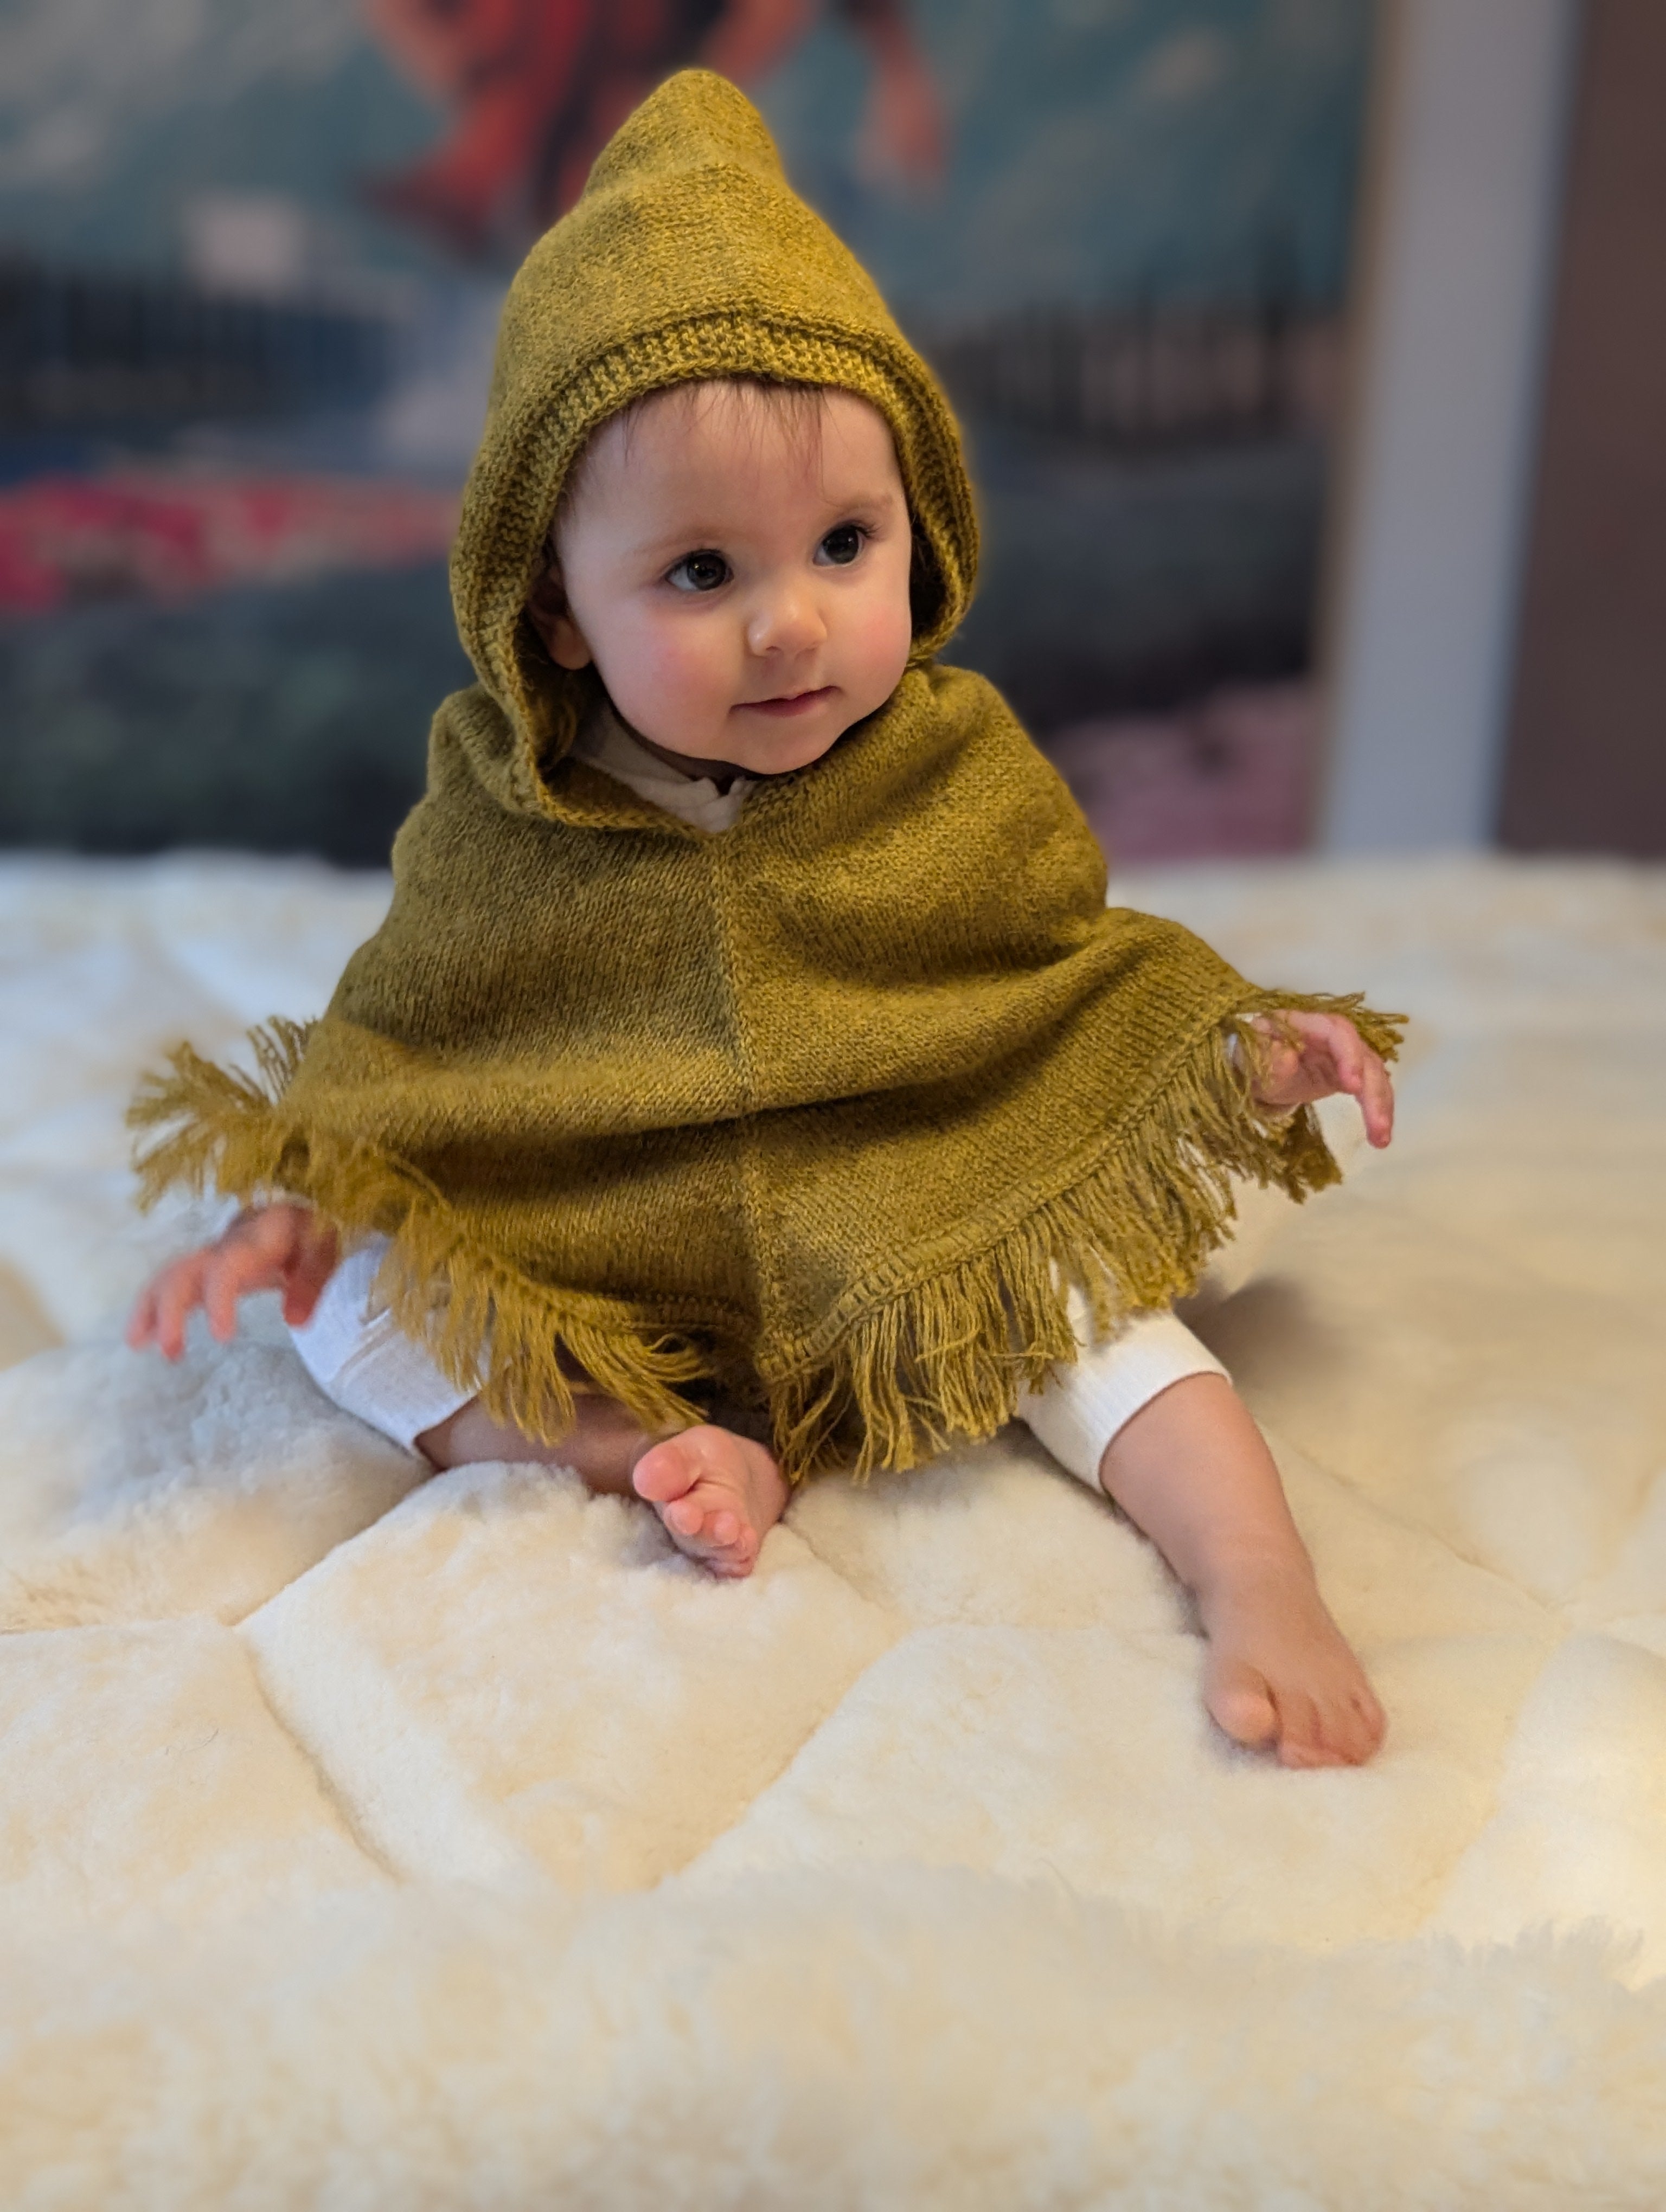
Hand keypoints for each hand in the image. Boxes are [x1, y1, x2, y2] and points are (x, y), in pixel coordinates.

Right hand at [126, 1203, 340, 1360]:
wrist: (296, 1207)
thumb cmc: (310, 1230)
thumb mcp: (323, 1249)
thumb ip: (311, 1282)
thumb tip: (295, 1322)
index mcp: (252, 1241)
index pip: (226, 1269)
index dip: (218, 1301)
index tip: (221, 1338)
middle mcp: (223, 1246)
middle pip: (183, 1272)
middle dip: (169, 1311)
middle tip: (171, 1353)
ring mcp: (210, 1255)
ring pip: (169, 1276)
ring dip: (150, 1309)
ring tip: (136, 1344)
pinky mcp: (206, 1266)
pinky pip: (173, 1282)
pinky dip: (154, 1307)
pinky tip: (144, 1337)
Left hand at [1247, 1011, 1394, 1148]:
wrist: (1256, 1072)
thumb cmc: (1252, 1061)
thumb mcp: (1250, 1060)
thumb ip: (1267, 1058)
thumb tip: (1288, 1058)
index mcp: (1305, 1024)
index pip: (1336, 1032)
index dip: (1349, 1056)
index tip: (1353, 1087)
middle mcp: (1331, 1035)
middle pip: (1363, 1055)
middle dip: (1372, 1090)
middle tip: (1377, 1123)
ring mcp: (1343, 1055)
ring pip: (1373, 1075)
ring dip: (1381, 1106)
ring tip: (1381, 1138)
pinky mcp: (1349, 1075)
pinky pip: (1370, 1090)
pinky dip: (1377, 1112)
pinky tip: (1380, 1137)